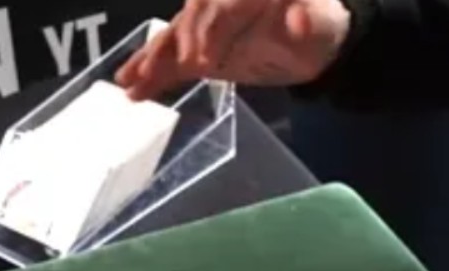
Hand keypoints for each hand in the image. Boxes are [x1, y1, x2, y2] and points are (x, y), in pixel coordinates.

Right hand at [115, 0, 350, 99]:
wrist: (313, 38)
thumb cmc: (318, 29)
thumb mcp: (320, 26)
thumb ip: (306, 23)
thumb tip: (300, 19)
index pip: (227, 4)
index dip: (212, 31)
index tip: (202, 61)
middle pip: (194, 16)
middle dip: (180, 44)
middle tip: (168, 71)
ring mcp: (206, 18)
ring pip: (175, 33)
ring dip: (152, 57)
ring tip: (131, 80)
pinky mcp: (197, 41)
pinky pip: (170, 51)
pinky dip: (151, 68)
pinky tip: (129, 85)